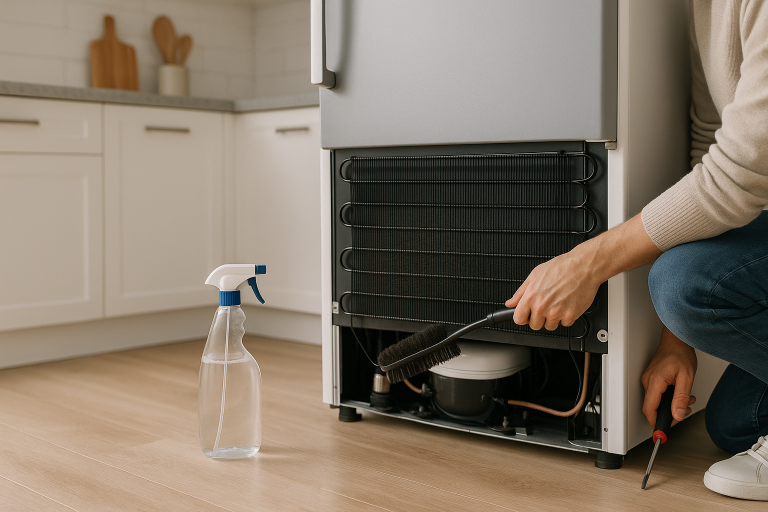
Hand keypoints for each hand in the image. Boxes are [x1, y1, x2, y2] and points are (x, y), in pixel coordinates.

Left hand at [505, 214, 661, 330]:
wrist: (583, 267)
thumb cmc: (561, 268)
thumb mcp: (534, 275)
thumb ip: (520, 292)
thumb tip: (510, 303)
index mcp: (531, 297)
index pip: (518, 319)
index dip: (522, 317)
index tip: (526, 315)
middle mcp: (543, 307)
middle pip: (534, 325)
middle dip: (538, 318)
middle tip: (545, 306)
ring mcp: (557, 313)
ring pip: (549, 326)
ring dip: (552, 318)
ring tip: (556, 303)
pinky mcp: (570, 316)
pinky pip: (564, 324)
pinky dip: (565, 317)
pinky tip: (566, 304)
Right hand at [641, 327, 697, 427]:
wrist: (676, 340)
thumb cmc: (680, 353)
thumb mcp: (686, 378)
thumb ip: (681, 398)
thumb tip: (677, 414)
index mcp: (655, 381)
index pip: (650, 408)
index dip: (655, 422)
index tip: (660, 433)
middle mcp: (648, 381)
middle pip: (652, 407)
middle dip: (669, 413)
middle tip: (683, 413)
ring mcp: (649, 379)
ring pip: (656, 400)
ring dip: (671, 405)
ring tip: (686, 400)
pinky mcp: (652, 378)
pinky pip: (657, 394)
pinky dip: (668, 397)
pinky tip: (679, 394)